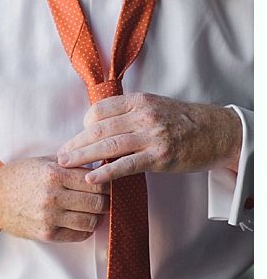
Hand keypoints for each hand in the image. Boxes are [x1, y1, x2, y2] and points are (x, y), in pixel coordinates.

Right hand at [0, 157, 108, 242]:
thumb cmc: (18, 176)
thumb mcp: (43, 162)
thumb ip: (71, 164)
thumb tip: (101, 165)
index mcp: (54, 174)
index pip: (97, 183)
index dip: (107, 184)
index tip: (107, 184)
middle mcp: (53, 196)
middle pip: (98, 203)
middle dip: (105, 201)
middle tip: (104, 199)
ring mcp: (49, 217)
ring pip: (91, 221)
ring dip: (96, 216)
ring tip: (92, 210)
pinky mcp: (46, 234)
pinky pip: (78, 235)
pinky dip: (85, 229)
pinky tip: (80, 220)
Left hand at [56, 93, 241, 183]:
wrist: (218, 131)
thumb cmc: (182, 121)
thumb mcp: (154, 107)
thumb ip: (127, 114)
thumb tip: (98, 127)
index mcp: (138, 100)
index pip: (99, 110)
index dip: (84, 125)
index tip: (78, 138)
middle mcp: (143, 115)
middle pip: (99, 129)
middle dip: (76, 143)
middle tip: (60, 155)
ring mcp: (152, 135)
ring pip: (109, 146)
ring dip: (83, 156)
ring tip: (66, 165)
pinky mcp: (160, 155)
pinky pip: (127, 165)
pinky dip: (107, 172)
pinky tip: (92, 177)